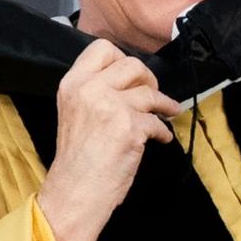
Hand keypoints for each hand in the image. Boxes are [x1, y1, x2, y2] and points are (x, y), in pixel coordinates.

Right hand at [36, 40, 177, 240]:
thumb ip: (95, 92)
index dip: (122, 58)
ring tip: (168, 112)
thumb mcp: (76, 113)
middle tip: (151, 94)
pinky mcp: (129, 126)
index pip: (102, 48)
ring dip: (164, 104)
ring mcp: (110, 106)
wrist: (75, 191)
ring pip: (149, 92)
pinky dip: (163, 132)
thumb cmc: (77, 159)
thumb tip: (130, 82)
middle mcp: (90, 89)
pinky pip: (157, 121)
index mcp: (73, 84)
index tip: (131, 76)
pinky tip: (160, 139)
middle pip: (132, 64)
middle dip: (148, 79)